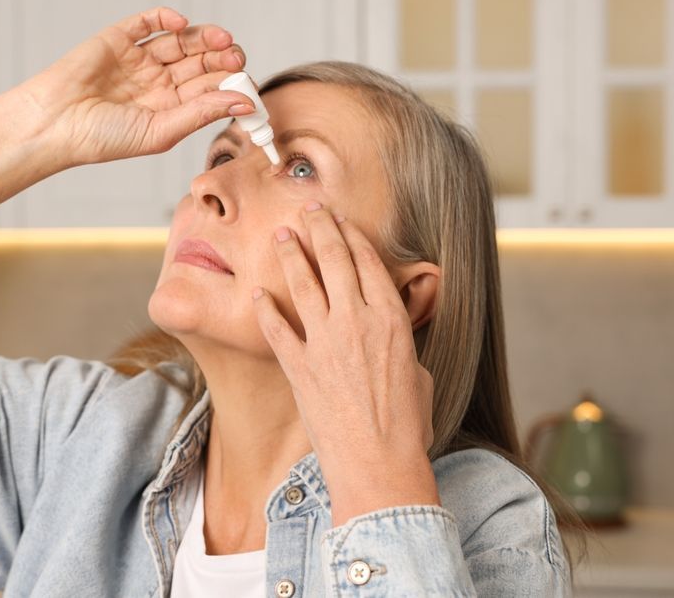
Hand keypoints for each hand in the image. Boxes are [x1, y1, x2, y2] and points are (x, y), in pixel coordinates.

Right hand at [21, 6, 253, 166]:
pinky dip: (166, 18)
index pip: (208, 91)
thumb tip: (245, 102)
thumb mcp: (161, 131)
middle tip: (237, 57)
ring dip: (204, 37)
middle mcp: (157, 83)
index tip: (248, 84)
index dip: (229, 85)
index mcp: (169, 109)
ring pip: (181, 42)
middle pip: (199, 63)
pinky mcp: (119, 39)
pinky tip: (182, 24)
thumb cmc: (102, 139)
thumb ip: (202, 113)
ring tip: (222, 39)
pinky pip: (148, 22)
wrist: (54, 125)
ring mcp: (139, 59)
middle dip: (221, 58)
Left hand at [251, 202, 438, 522]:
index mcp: (391, 318)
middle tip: (309, 209)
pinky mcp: (299, 367)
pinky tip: (256, 293)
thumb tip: (385, 337)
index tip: (341, 220)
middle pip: (335, 260)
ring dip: (291, 255)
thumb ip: (397, 344)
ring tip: (281, 235)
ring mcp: (324, 342)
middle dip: (320, 228)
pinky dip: (265, 309)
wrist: (378, 465)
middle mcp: (357, 321)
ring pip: (303, 284)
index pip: (368, 262)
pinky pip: (277, 328)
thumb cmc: (406, 426)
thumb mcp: (417, 372)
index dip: (352, 236)